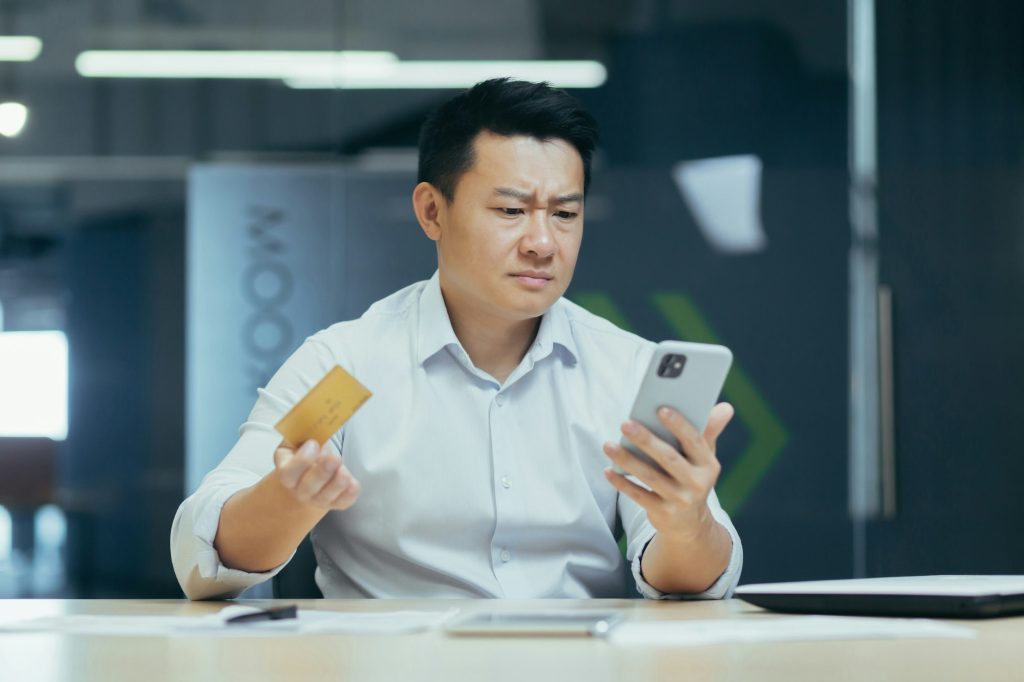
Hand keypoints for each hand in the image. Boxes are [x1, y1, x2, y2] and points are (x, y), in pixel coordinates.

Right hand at [271, 439, 360, 511]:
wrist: (307, 474)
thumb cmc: (304, 453)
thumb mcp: (297, 440)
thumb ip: (303, 433)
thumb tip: (317, 420)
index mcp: (287, 472)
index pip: (288, 472)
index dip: (301, 460)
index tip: (313, 443)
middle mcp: (300, 489)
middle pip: (308, 487)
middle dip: (322, 472)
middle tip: (334, 458)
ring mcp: (317, 498)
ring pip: (326, 497)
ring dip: (337, 483)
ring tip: (344, 470)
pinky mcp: (334, 502)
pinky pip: (342, 502)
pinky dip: (349, 494)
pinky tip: (353, 483)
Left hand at [602, 403, 733, 540]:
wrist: (691, 524)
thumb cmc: (693, 478)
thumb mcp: (705, 457)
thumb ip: (709, 431)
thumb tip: (725, 406)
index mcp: (708, 464)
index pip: (694, 441)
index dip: (678, 425)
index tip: (660, 409)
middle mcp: (696, 483)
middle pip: (669, 458)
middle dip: (646, 440)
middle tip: (626, 424)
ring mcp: (679, 500)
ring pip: (650, 477)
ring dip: (627, 460)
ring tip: (608, 445)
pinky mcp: (662, 513)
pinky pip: (639, 495)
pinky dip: (622, 483)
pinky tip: (608, 470)